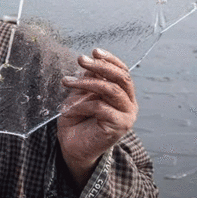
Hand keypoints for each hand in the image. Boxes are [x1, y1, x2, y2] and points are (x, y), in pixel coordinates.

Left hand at [57, 48, 137, 186]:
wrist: (73, 146)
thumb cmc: (77, 120)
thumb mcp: (81, 94)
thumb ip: (89, 80)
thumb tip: (90, 60)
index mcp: (123, 94)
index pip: (122, 71)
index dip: (110, 59)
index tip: (94, 51)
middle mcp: (129, 103)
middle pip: (121, 78)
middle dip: (100, 66)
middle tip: (81, 59)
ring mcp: (127, 115)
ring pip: (111, 89)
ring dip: (86, 82)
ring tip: (67, 81)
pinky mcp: (119, 126)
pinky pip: (101, 107)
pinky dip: (82, 104)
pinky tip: (69, 108)